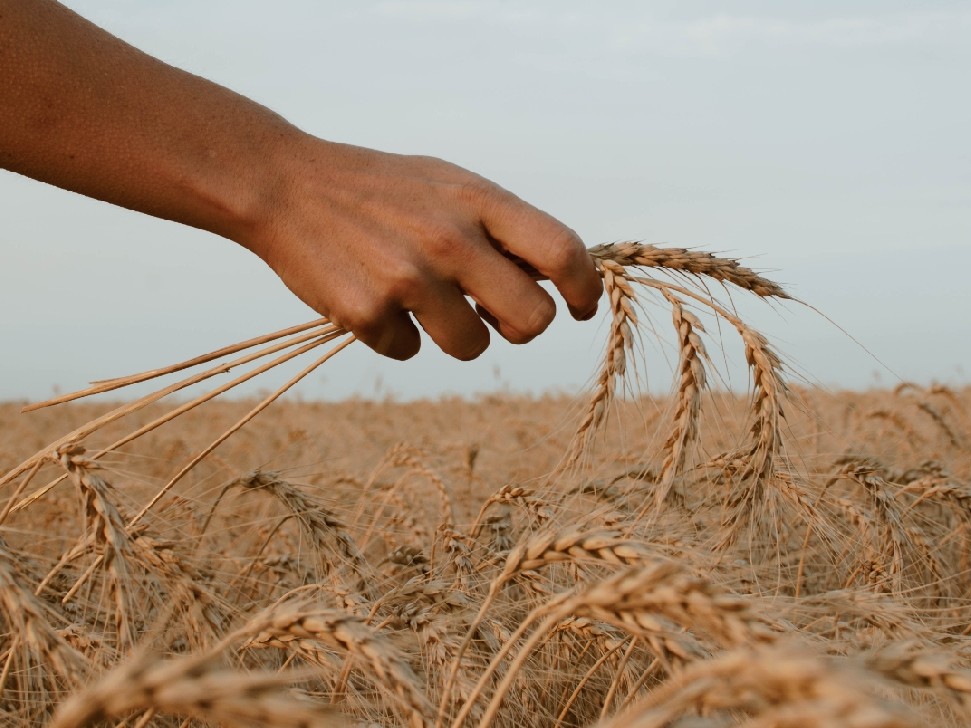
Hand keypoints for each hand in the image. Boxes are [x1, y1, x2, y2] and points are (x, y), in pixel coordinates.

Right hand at [241, 139, 602, 359]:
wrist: (286, 185)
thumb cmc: (379, 188)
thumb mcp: (447, 184)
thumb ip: (499, 227)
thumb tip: (550, 283)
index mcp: (477, 200)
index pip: (561, 251)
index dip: (584, 288)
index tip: (581, 307)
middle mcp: (450, 239)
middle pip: (532, 320)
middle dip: (520, 327)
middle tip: (495, 315)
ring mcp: (408, 279)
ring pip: (473, 347)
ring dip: (457, 336)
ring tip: (422, 302)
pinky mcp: (367, 313)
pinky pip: (409, 352)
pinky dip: (396, 336)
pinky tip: (373, 299)